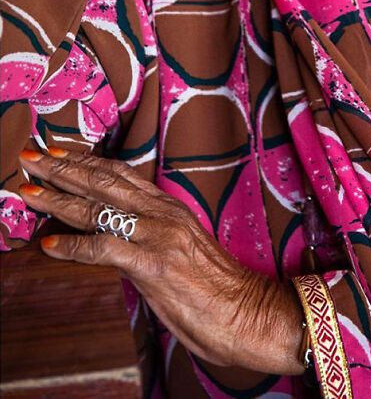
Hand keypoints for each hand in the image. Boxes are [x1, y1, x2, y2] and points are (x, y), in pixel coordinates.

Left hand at [18, 148, 303, 375]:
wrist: (249, 312)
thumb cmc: (220, 291)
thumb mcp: (187, 251)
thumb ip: (155, 238)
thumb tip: (122, 242)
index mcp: (172, 208)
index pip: (123, 174)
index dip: (88, 161)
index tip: (61, 151)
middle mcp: (164, 214)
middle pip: (105, 181)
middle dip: (63, 168)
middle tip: (32, 157)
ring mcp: (158, 236)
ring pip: (98, 206)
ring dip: (57, 197)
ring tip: (28, 188)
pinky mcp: (152, 264)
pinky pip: (102, 248)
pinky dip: (71, 245)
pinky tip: (47, 243)